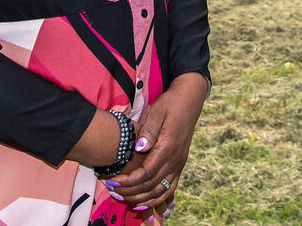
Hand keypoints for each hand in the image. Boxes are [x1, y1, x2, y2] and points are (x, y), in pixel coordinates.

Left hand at [106, 73, 207, 210]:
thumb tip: (139, 148)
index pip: (146, 173)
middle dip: (130, 191)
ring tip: (123, 197)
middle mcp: (175, 160)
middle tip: (112, 190)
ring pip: (161, 191)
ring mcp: (179, 164)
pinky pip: (170, 188)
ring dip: (141, 198)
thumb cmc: (170, 104)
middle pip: (151, 186)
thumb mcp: (158, 112)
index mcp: (168, 147)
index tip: (112, 181)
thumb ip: (149, 131)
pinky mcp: (179, 165)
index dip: (129, 181)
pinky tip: (143, 201)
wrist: (189, 101)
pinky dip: (156, 198)